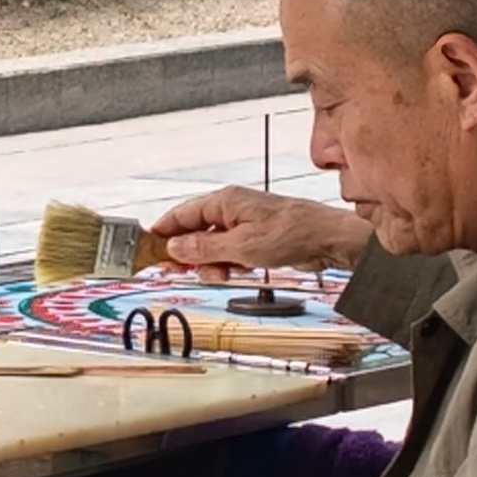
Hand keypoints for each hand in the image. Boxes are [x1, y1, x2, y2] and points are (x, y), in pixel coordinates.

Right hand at [149, 181, 368, 279]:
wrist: (328, 241)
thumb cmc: (292, 234)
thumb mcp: (241, 247)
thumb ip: (204, 248)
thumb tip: (174, 247)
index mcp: (225, 202)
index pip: (182, 214)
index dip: (163, 232)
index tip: (148, 248)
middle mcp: (232, 210)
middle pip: (195, 232)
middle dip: (190, 254)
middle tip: (185, 271)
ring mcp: (244, 224)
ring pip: (212, 246)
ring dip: (211, 264)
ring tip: (222, 274)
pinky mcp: (256, 238)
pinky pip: (230, 252)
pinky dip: (228, 264)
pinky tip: (237, 272)